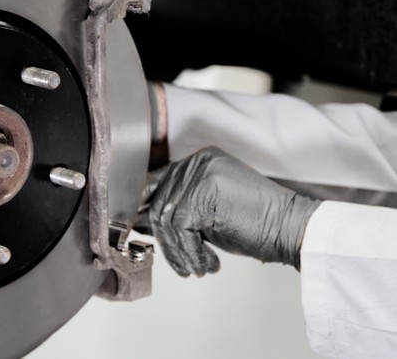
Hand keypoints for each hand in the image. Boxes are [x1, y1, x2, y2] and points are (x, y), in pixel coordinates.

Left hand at [147, 147, 320, 276]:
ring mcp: (199, 175)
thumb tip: (137, 219)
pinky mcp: (201, 195)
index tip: (144, 235)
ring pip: (167, 220)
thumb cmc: (252, 222)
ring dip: (180, 252)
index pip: (157, 184)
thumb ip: (178, 205)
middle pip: (159, 204)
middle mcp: (196, 161)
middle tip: (183, 264)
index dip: (146, 212)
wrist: (290, 228)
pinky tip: (208, 264)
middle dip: (168, 242)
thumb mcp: (208, 208)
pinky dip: (191, 254)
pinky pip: (180, 231)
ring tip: (198, 267)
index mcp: (198, 160)